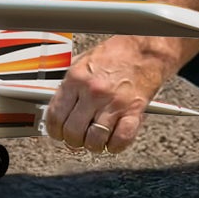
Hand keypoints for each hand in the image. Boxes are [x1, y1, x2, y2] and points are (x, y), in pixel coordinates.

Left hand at [44, 35, 173, 154]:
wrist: (144, 50)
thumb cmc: (114, 55)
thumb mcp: (82, 63)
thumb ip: (69, 87)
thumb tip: (58, 110)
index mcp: (76, 79)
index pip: (55, 116)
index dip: (54, 131)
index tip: (58, 133)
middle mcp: (93, 92)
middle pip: (73, 131)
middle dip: (73, 141)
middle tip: (77, 139)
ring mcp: (114, 103)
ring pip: (94, 140)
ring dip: (93, 145)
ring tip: (95, 140)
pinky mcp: (134, 111)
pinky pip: (120, 140)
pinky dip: (115, 146)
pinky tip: (112, 141)